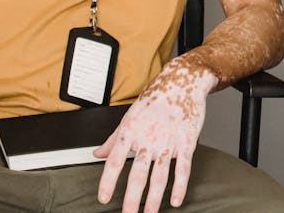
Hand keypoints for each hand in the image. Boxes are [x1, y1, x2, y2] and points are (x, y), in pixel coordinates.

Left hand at [95, 58, 217, 212]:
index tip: (104, 199)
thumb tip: (97, 154)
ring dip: (153, 198)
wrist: (182, 82)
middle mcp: (147, 137)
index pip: (115, 161)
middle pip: (138, 173)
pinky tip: (175, 200)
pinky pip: (182, 168)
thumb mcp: (129, 116)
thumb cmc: (155, 99)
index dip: (108, 181)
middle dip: (132, 199)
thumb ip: (112, 139)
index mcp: (130, 131)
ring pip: (159, 175)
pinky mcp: (186, 142)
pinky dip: (179, 186)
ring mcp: (168, 141)